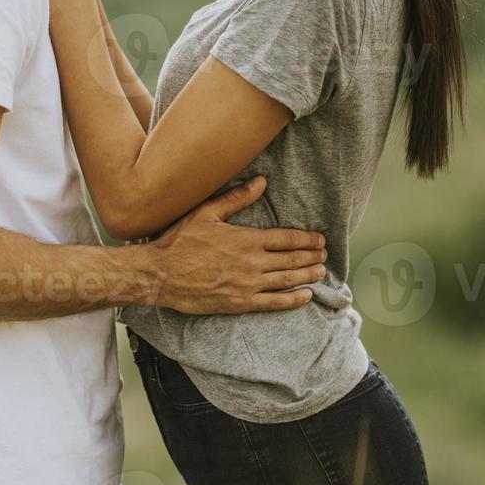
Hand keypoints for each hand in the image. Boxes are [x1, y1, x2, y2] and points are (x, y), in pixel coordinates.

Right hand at [137, 177, 327, 314]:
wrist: (160, 274)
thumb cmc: (179, 242)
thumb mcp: (205, 213)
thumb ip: (236, 198)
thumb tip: (260, 181)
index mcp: (246, 239)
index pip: (286, 238)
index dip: (307, 239)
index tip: (319, 239)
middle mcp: (251, 262)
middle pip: (292, 259)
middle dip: (311, 256)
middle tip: (324, 254)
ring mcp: (248, 285)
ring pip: (287, 280)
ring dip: (308, 275)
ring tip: (320, 271)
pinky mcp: (240, 303)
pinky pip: (274, 303)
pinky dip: (293, 299)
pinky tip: (305, 295)